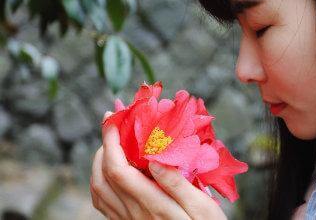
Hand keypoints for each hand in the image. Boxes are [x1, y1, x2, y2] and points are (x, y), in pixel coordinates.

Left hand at [90, 112, 227, 219]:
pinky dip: (101, 181)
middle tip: (113, 124)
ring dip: (99, 162)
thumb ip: (177, 184)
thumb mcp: (202, 207)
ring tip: (112, 144)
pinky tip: (113, 170)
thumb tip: (154, 158)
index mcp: (153, 205)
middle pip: (102, 177)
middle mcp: (134, 214)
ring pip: (98, 190)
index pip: (118, 170)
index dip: (110, 141)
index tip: (113, 118)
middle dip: (102, 146)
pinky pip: (104, 203)